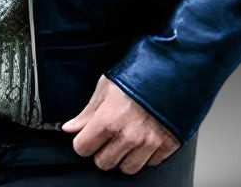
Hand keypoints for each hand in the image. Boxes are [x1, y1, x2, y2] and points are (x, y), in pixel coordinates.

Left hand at [60, 74, 180, 173]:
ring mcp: (148, 143)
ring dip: (123, 156)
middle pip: (103, 163)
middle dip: (102, 151)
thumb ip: (87, 111)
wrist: (171, 71)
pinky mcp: (165, 146)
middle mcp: (128, 136)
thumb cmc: (138, 74)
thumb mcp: (106, 86)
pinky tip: (144, 137)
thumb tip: (69, 127)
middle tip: (109, 135)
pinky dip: (145, 155)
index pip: (82, 148)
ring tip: (126, 137)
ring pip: (126, 169)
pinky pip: (149, 164)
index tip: (87, 136)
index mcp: (109, 119)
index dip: (83, 141)